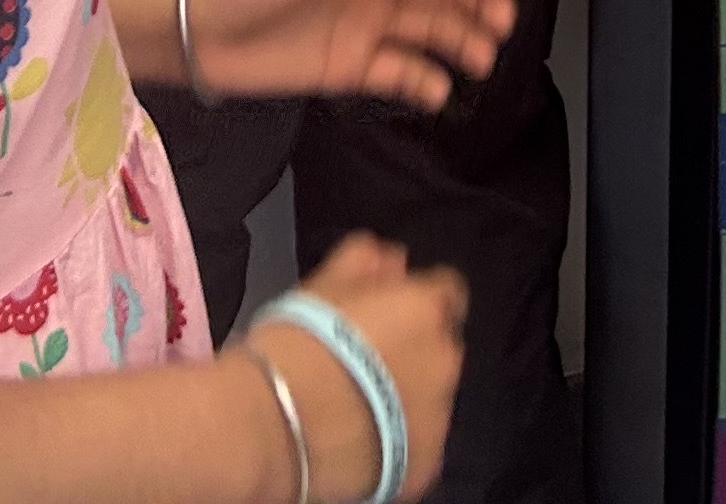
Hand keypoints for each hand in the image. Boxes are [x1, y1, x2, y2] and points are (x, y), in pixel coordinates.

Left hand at [184, 0, 518, 109]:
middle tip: (504, 22)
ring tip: (483, 59)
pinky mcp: (348, 66)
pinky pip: (396, 72)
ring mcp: (363, 25)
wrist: (194, 28)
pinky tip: (440, 92)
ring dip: (458, 40)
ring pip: (426, 31)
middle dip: (475, 2)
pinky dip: (421, 81)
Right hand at [245, 235, 469, 503]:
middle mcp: (445, 362)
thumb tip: (393, 258)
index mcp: (425, 310)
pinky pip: (417, 444)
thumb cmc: (296, 344)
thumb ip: (365, 261)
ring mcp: (439, 419)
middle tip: (365, 361)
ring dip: (406, 395)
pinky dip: (397, 440)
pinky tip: (359, 440)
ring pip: (431, 397)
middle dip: (413, 349)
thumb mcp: (322, 285)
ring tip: (357, 406)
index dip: (418, 298)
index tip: (389, 311)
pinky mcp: (424, 467)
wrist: (277, 425)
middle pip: (440, 347)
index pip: (448, 291)